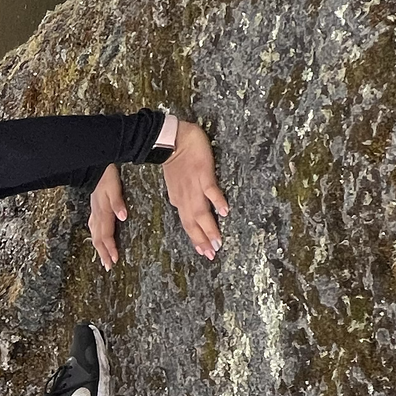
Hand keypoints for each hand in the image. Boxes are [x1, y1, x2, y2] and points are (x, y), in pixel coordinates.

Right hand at [86, 164, 126, 270]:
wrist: (95, 166)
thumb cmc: (106, 176)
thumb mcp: (114, 187)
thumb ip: (118, 203)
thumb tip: (123, 217)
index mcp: (103, 212)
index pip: (106, 235)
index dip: (110, 249)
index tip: (115, 261)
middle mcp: (97, 215)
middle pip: (98, 239)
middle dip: (103, 254)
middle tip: (108, 267)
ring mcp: (94, 212)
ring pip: (94, 235)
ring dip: (99, 248)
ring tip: (103, 259)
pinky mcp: (94, 209)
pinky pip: (93, 227)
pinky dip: (95, 237)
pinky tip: (96, 239)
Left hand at [160, 122, 228, 258]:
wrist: (170, 140)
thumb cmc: (174, 160)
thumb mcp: (175, 184)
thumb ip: (181, 197)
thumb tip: (184, 209)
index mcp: (179, 200)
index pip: (188, 224)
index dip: (196, 238)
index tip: (203, 251)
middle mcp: (185, 198)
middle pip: (194, 223)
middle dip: (202, 240)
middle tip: (212, 255)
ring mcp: (195, 187)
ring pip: (201, 212)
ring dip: (209, 228)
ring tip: (218, 242)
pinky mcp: (203, 175)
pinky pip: (211, 191)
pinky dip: (217, 202)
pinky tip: (224, 212)